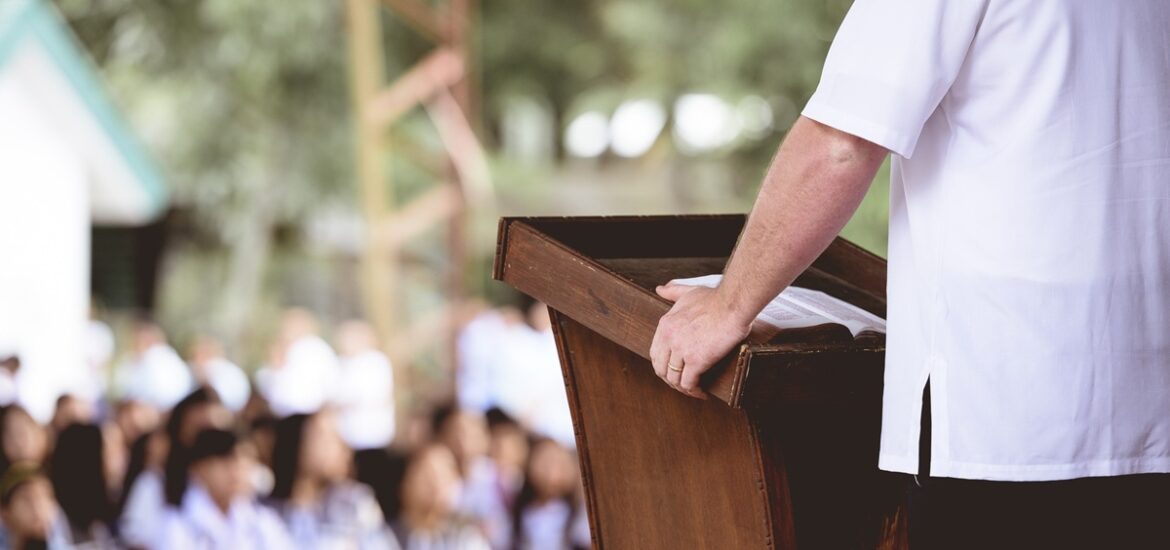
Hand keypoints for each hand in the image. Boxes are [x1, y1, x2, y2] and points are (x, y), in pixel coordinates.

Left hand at [650, 283, 751, 398]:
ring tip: (694, 390)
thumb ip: (673, 292)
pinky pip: (689, 383)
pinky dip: (694, 392)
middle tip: (683, 384)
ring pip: (674, 379)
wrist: (733, 303)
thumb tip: (659, 289)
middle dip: (670, 379)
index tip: (675, 369)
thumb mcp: (689, 292)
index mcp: (665, 324)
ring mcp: (681, 350)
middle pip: (660, 368)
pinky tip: (702, 393)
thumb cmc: (716, 297)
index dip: (663, 365)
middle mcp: (669, 338)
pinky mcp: (696, 360)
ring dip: (682, 388)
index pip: (655, 353)